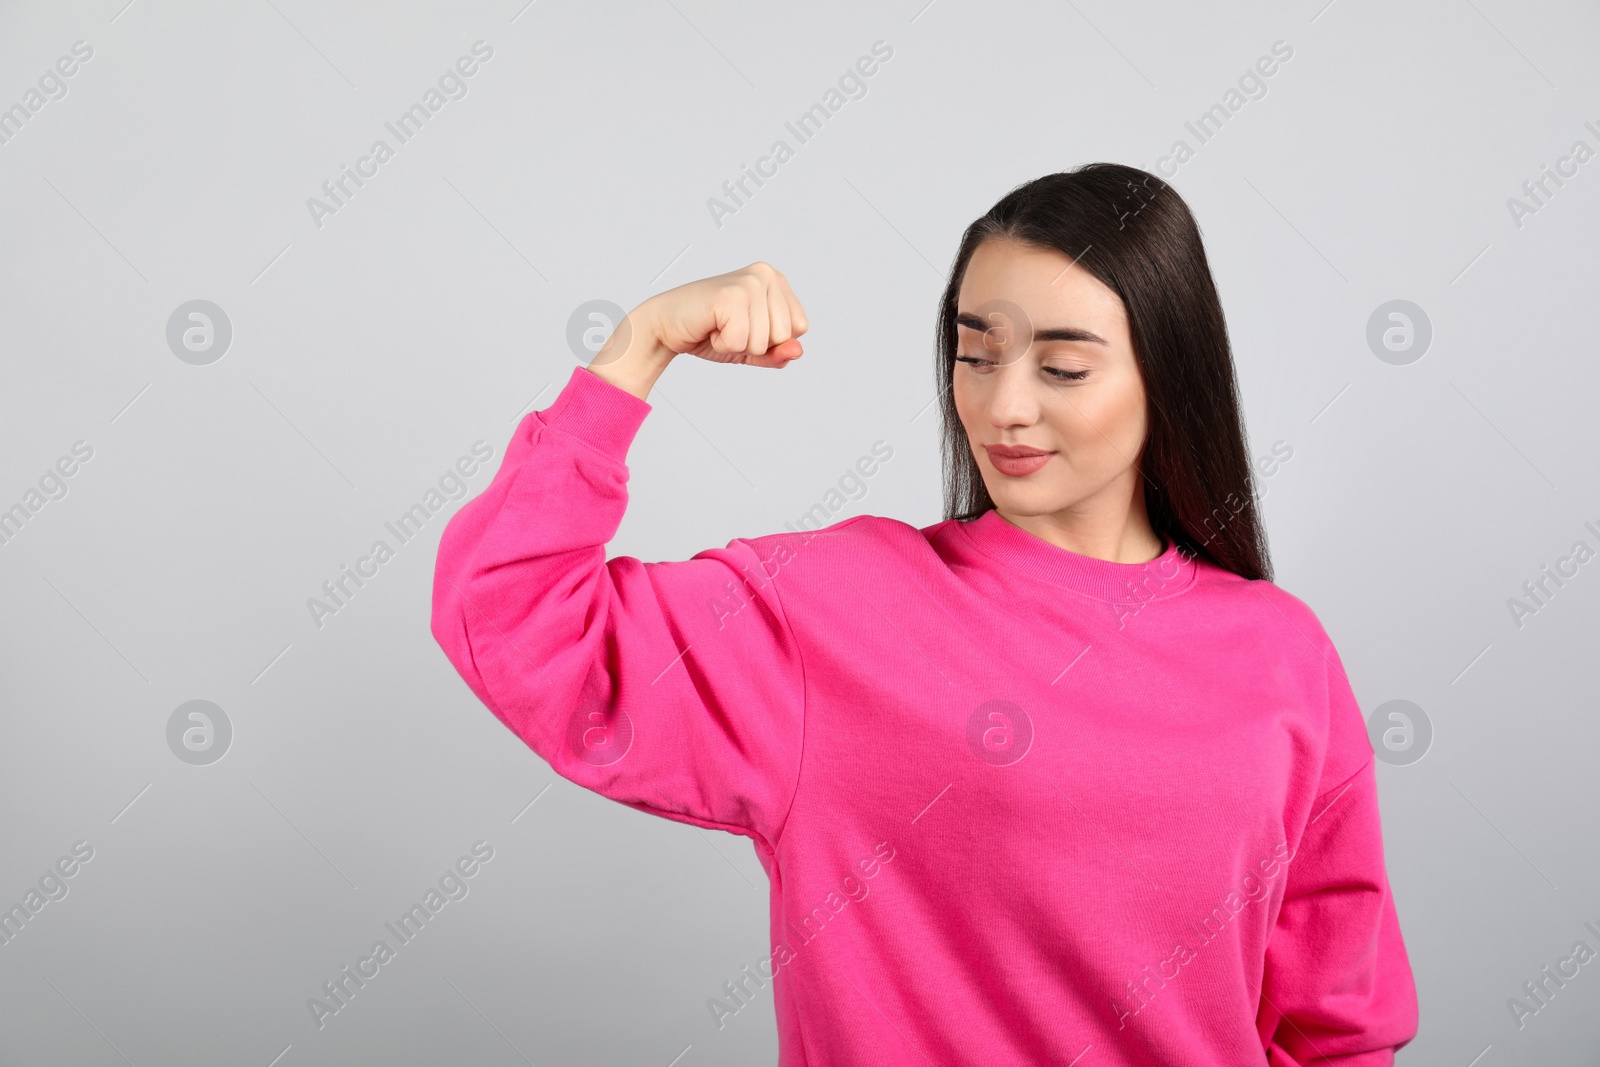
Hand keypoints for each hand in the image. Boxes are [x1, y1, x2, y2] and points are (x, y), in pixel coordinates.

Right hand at [590, 262, 807, 398]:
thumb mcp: (751, 347)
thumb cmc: (709, 332)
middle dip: (754, 343)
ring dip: (737, 345)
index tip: (744, 326)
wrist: (666, 326)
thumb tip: (797, 350)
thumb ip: (777, 352)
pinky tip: (710, 327)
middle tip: (728, 327)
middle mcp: (765, 274)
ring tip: (718, 326)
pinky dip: (723, 345)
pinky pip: (741, 342)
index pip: (800, 328)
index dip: (771, 339)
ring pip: (763, 341)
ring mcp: (749, 282)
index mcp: (776, 280)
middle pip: (784, 335)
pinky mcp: (730, 296)